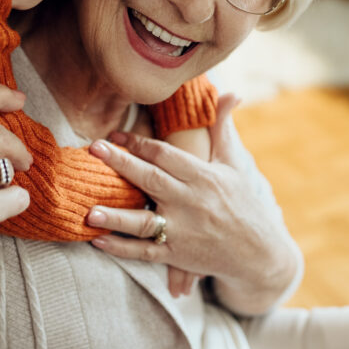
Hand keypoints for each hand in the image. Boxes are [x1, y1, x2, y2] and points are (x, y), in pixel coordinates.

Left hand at [86, 95, 297, 312]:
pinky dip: (122, 248)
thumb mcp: (233, 164)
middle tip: (93, 149)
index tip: (113, 135)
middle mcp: (191, 202)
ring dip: (116, 217)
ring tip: (89, 212)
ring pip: (145, 222)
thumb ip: (222, 129)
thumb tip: (231, 92)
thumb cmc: (243, 203)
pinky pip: (145, 252)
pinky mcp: (177, 255)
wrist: (259, 253)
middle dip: (121, 164)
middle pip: (151, 179)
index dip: (138, 143)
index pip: (165, 155)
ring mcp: (183, 231)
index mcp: (203, 176)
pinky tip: (98, 240)